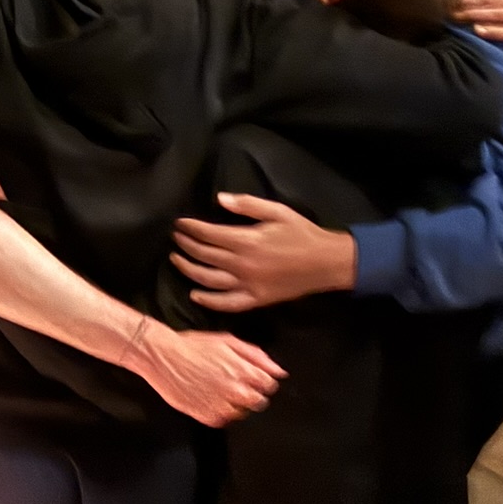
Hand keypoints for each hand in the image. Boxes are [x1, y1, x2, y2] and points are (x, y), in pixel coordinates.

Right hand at [126, 323, 284, 425]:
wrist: (163, 357)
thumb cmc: (194, 346)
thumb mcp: (228, 341)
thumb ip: (256, 356)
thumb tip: (279, 371)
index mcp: (244, 371)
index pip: (270, 386)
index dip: (262, 381)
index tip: (251, 377)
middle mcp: (236, 391)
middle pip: (259, 402)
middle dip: (252, 393)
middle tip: (234, 383)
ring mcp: (222, 406)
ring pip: (242, 413)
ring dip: (236, 404)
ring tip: (219, 390)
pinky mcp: (207, 417)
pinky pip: (225, 421)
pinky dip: (221, 412)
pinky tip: (210, 398)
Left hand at [171, 193, 356, 310]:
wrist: (326, 262)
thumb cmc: (301, 233)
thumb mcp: (277, 211)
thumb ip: (247, 205)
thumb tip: (220, 199)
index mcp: (246, 240)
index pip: (208, 234)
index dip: (190, 228)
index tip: (179, 224)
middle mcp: (242, 264)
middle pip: (204, 255)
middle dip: (186, 245)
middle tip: (176, 237)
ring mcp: (247, 285)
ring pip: (208, 280)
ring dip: (188, 270)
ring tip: (176, 260)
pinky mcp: (255, 299)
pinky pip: (227, 304)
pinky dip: (209, 301)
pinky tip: (195, 295)